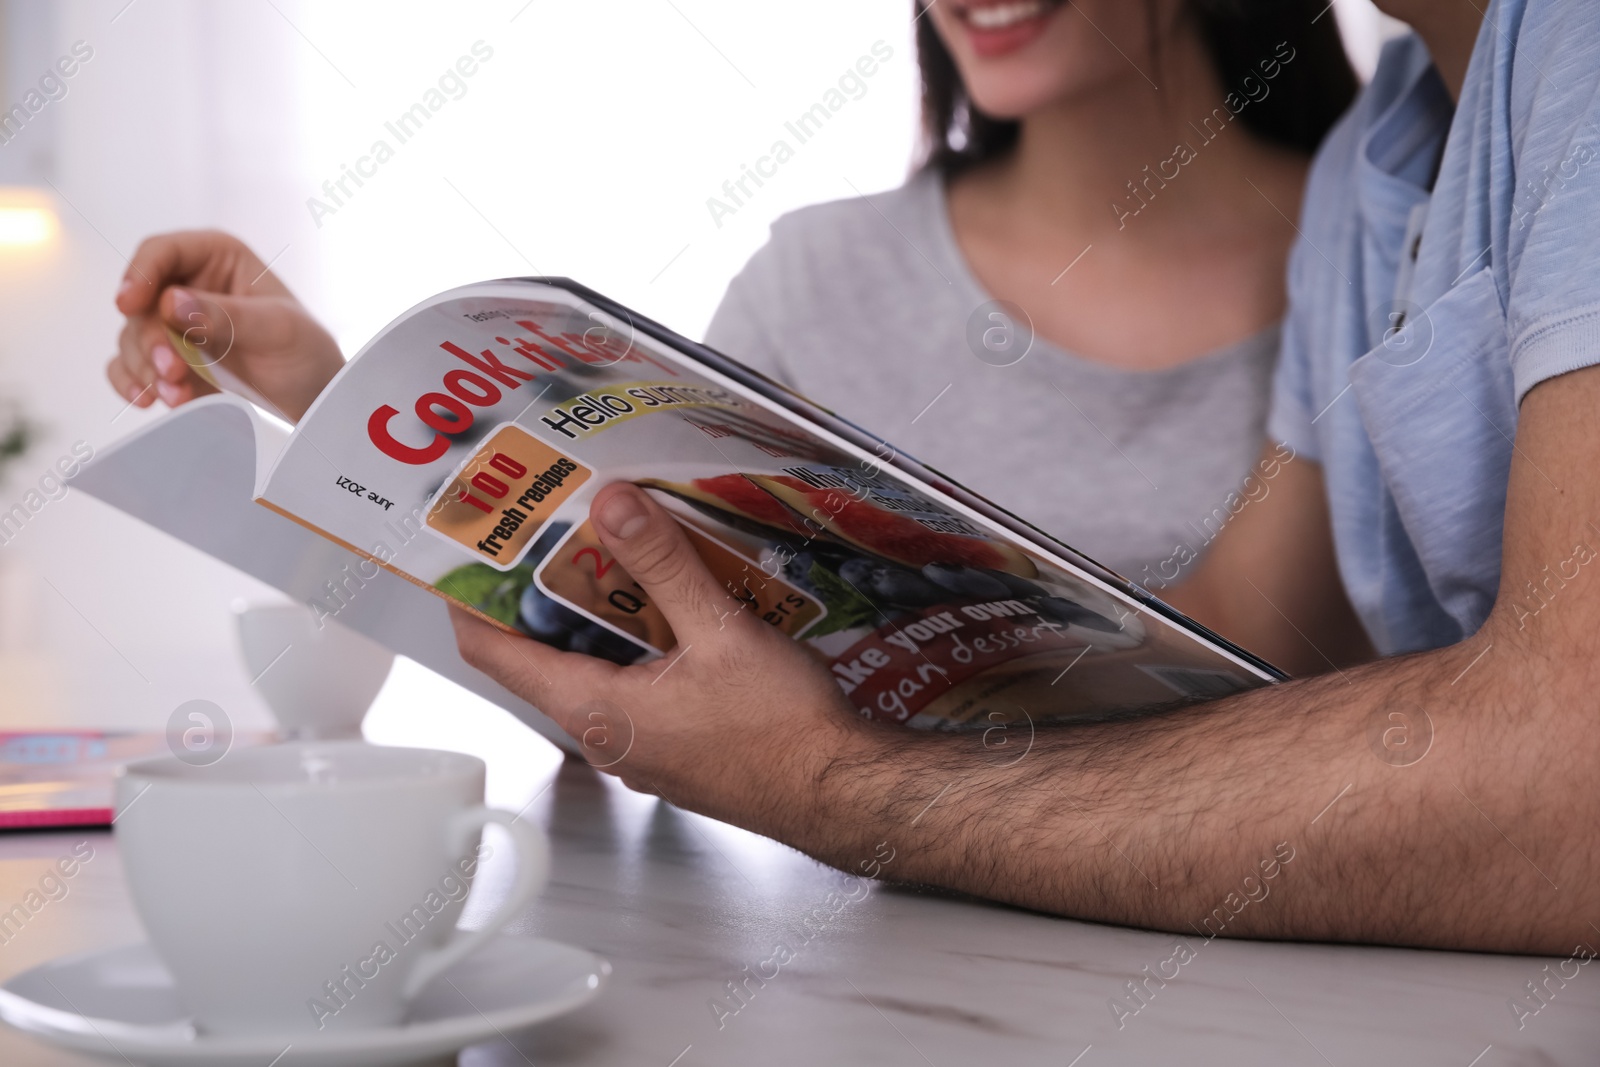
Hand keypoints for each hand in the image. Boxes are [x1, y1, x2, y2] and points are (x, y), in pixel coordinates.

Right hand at [108, 230, 344, 422]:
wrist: (311, 400)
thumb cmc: (305, 351)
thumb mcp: (278, 329)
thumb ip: (227, 316)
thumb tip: (170, 303)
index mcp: (216, 258)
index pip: (162, 252)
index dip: (140, 274)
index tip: (130, 304)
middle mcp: (187, 286)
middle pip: (141, 303)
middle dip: (151, 339)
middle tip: (173, 369)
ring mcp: (173, 326)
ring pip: (133, 337)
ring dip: (146, 367)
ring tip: (176, 394)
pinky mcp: (167, 362)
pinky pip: (130, 367)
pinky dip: (133, 383)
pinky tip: (147, 399)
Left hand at [450, 482, 875, 839]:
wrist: (840, 792)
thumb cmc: (782, 728)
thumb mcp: (721, 630)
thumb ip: (663, 565)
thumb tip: (611, 503)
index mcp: (596, 710)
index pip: (495, 655)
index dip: (469, 601)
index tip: (465, 552)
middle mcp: (603, 737)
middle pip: (541, 659)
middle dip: (539, 595)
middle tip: (547, 532)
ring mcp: (637, 749)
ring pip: (589, 674)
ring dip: (591, 619)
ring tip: (608, 554)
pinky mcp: (673, 750)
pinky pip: (628, 690)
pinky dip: (629, 646)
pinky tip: (666, 610)